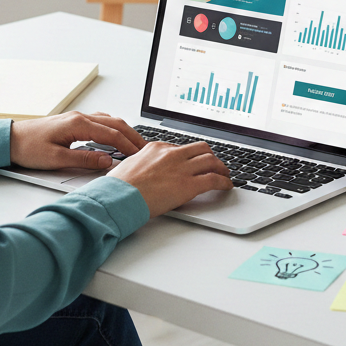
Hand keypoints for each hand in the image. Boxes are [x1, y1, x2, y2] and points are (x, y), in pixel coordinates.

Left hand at [9, 111, 145, 170]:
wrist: (10, 139)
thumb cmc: (28, 148)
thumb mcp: (56, 159)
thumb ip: (84, 159)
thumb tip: (107, 161)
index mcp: (77, 124)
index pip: (111, 134)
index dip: (128, 145)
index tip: (140, 155)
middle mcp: (80, 117)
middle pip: (115, 124)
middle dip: (132, 136)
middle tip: (145, 149)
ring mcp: (77, 117)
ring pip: (109, 121)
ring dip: (124, 131)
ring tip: (134, 144)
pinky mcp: (73, 122)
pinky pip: (100, 121)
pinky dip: (112, 128)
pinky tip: (114, 136)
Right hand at [108, 140, 232, 216]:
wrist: (119, 197)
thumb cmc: (119, 186)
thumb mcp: (130, 165)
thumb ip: (143, 163)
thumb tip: (145, 169)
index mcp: (156, 148)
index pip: (181, 148)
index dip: (190, 157)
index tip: (194, 162)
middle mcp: (172, 154)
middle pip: (201, 148)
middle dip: (211, 156)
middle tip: (215, 165)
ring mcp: (181, 168)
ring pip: (211, 160)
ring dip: (221, 168)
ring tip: (224, 175)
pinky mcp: (188, 185)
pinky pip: (213, 180)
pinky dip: (224, 182)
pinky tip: (226, 186)